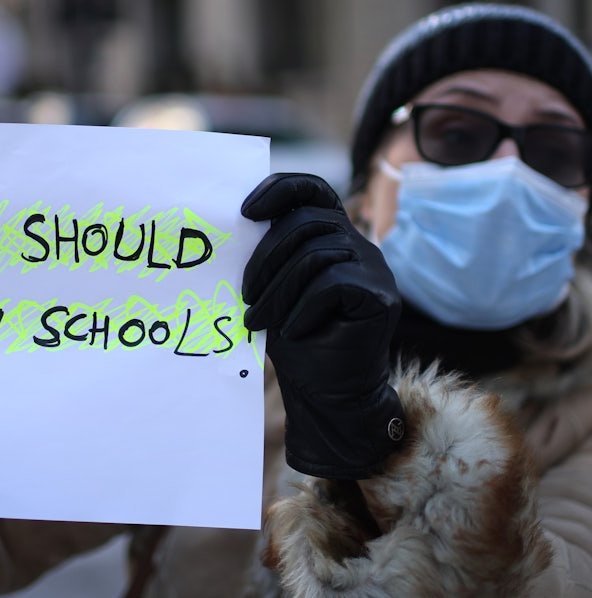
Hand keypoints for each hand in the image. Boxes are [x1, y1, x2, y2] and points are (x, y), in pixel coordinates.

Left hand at [241, 173, 404, 479]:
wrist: (327, 392)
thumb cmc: (296, 340)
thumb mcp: (273, 291)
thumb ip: (269, 258)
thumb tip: (233, 230)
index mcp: (330, 235)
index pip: (312, 190)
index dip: (280, 189)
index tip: (245, 211)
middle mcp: (357, 244)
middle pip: (308, 221)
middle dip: (266, 257)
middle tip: (245, 295)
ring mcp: (373, 268)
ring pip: (316, 255)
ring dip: (277, 292)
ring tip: (257, 320)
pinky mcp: (381, 295)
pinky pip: (332, 284)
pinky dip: (302, 309)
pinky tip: (292, 332)